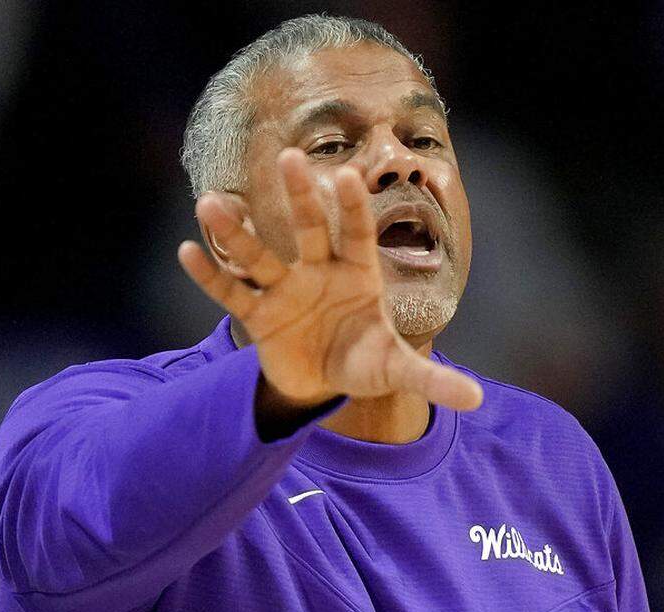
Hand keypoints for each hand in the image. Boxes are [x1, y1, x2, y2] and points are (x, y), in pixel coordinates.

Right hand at [178, 148, 481, 411]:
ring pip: (259, 256)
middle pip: (308, 228)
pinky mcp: (259, 316)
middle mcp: (319, 271)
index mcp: (358, 274)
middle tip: (289, 157)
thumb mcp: (395, 371)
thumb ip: (432, 380)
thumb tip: (478, 401)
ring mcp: (286, 290)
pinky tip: (186, 251)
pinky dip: (210, 276)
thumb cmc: (364, 361)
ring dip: (236, 232)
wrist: (324, 382)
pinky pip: (232, 293)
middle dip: (300, 196)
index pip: (357, 234)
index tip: (344, 177)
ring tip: (210, 202)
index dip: (352, 208)